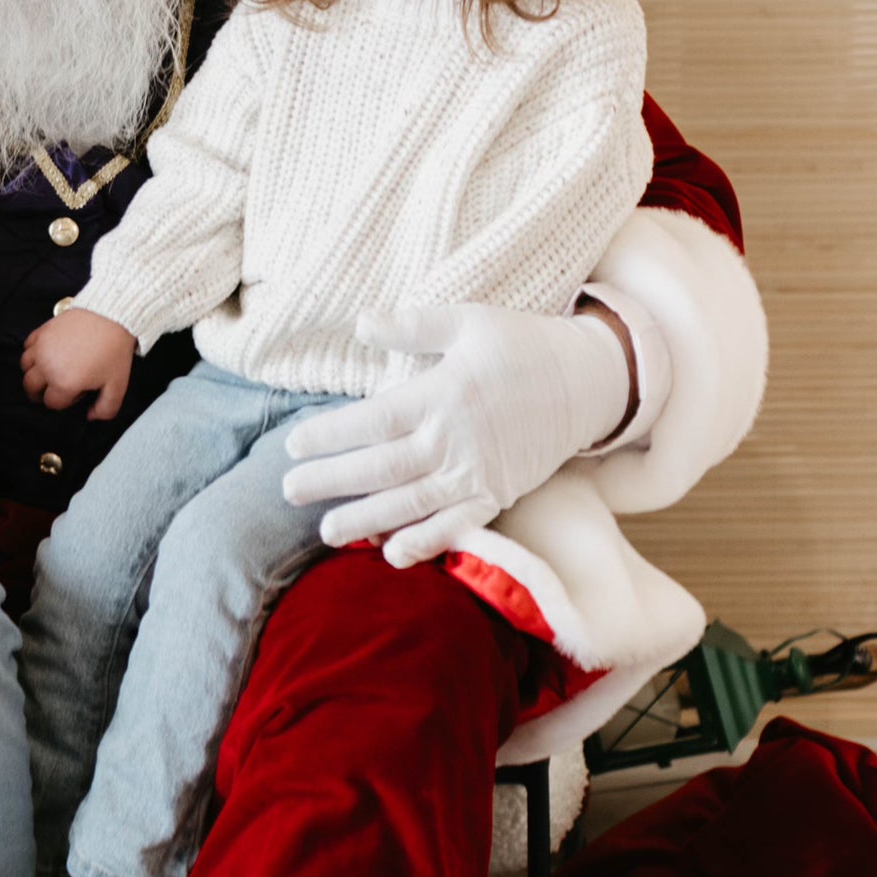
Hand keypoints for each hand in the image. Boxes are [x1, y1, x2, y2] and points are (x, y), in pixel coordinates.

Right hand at [21, 307, 136, 420]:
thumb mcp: (117, 386)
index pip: (52, 403)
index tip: (78, 392)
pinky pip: (27, 346)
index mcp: (64, 383)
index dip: (65, 402)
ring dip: (33, 373)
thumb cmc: (113, 350)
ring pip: (25, 367)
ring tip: (46, 373)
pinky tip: (45, 354)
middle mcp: (48, 367)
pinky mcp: (41, 331)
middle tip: (52, 390)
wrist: (111, 316)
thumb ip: (106, 409)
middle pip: (31, 388)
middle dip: (40, 393)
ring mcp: (42, 348)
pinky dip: (32, 353)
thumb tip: (90, 416)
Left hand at [280, 300, 631, 557]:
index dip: (331, 436)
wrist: (588, 382)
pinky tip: (392, 554)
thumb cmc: (522, 345)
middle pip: (382, 467)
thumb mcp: (469, 321)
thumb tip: (361, 323)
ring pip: (411, 502)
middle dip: (332, 480)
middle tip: (289, 491)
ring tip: (325, 530)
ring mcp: (477, 472)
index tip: (293, 445)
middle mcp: (455, 439)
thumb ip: (414, 326)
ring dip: (366, 518)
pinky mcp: (497, 494)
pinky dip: (426, 543)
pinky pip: (457, 525)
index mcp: (443, 393)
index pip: (373, 421)